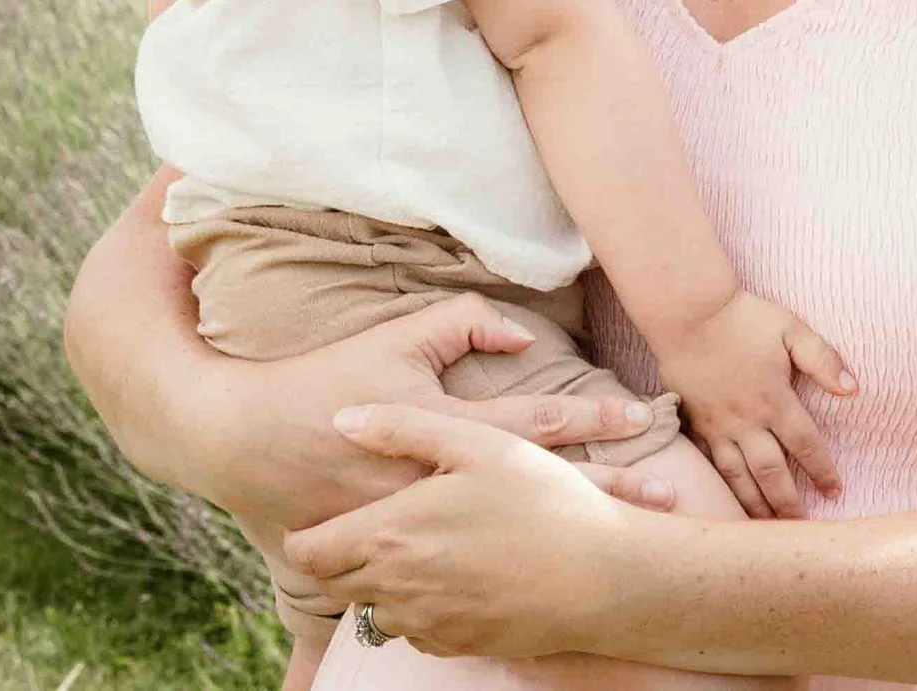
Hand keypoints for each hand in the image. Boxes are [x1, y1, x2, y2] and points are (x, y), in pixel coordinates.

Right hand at [196, 295, 681, 555]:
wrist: (248, 441)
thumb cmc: (328, 381)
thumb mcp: (397, 340)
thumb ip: (462, 324)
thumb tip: (523, 336)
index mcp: (446, 429)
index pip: (537, 425)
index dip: (593, 423)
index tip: (643, 421)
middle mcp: (443, 484)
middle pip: (540, 493)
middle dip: (607, 494)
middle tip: (668, 499)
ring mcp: (422, 524)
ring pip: (511, 540)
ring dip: (569, 541)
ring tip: (629, 549)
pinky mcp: (400, 551)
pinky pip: (461, 571)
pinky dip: (508, 579)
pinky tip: (548, 590)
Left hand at [288, 403, 665, 659]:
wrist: (603, 575)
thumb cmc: (541, 500)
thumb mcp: (475, 443)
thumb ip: (402, 427)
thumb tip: (343, 418)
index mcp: (391, 535)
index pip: (310, 552)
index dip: (304, 536)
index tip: (317, 519)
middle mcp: (397, 589)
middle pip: (336, 585)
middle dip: (342, 559)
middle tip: (370, 527)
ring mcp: (427, 624)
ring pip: (375, 611)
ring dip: (383, 585)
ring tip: (420, 548)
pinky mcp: (458, 644)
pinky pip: (417, 631)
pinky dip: (421, 608)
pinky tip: (454, 575)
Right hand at [649, 291, 854, 519]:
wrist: (687, 313)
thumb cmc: (742, 318)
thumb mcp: (790, 328)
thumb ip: (822, 358)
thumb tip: (853, 388)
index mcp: (775, 399)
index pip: (806, 444)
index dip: (823, 471)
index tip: (835, 492)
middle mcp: (747, 420)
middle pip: (771, 472)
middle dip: (788, 503)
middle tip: (801, 527)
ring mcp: (718, 425)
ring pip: (737, 477)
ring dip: (753, 505)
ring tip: (765, 529)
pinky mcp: (695, 423)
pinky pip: (708, 464)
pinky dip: (718, 487)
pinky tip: (723, 502)